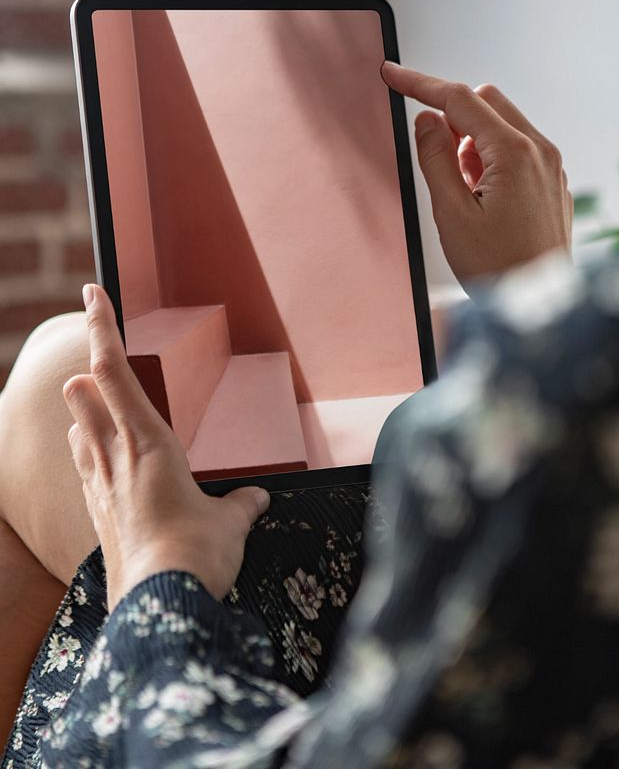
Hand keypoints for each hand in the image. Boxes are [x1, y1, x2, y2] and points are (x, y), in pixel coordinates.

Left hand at [63, 284, 269, 611]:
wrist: (157, 608)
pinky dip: (88, 457)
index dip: (101, 326)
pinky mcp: (98, 519)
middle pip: (86, 395)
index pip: (114, 369)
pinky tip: (95, 463)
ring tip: (90, 405)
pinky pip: (85, 473)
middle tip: (97, 357)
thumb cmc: (197, 554)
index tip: (90, 292)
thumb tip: (256, 499)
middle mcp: (116, 458)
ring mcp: (101, 489)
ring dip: (84, 415)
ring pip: (79, 433)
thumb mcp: (230, 523)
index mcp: (149, 442)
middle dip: (90, 371)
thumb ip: (241, 505)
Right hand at [382, 62, 572, 286]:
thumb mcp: (451, 214)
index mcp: (515, 154)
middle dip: (453, 115)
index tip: (391, 74)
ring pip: (502, 124)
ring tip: (463, 191)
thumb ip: (435, 159)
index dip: (420, 84)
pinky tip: (482, 197)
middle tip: (434, 154)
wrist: (541, 305)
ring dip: (472, 140)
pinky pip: (517, 149)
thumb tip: (427, 121)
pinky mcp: (551, 182)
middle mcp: (540, 152)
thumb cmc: (498, 268)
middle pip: (487, 101)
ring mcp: (550, 167)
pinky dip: (490, 157)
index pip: (460, 99)